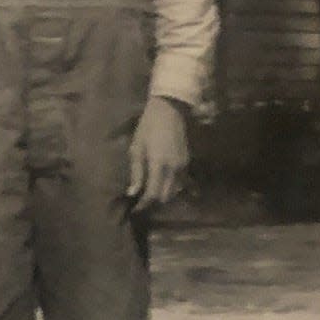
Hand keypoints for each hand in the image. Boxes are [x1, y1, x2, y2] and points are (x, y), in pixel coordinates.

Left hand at [127, 96, 188, 211]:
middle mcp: (174, 169)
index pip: (153, 194)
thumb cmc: (148, 127)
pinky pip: (180, 181)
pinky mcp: (187, 162)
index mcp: (159, 165)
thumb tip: (132, 193)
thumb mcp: (137, 148)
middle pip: (165, 196)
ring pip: (174, 191)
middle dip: (153, 202)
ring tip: (150, 194)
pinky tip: (161, 183)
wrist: (169, 110)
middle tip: (141, 202)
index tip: (135, 210)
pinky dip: (171, 186)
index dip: (144, 205)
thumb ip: (136, 172)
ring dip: (163, 195)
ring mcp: (183, 165)